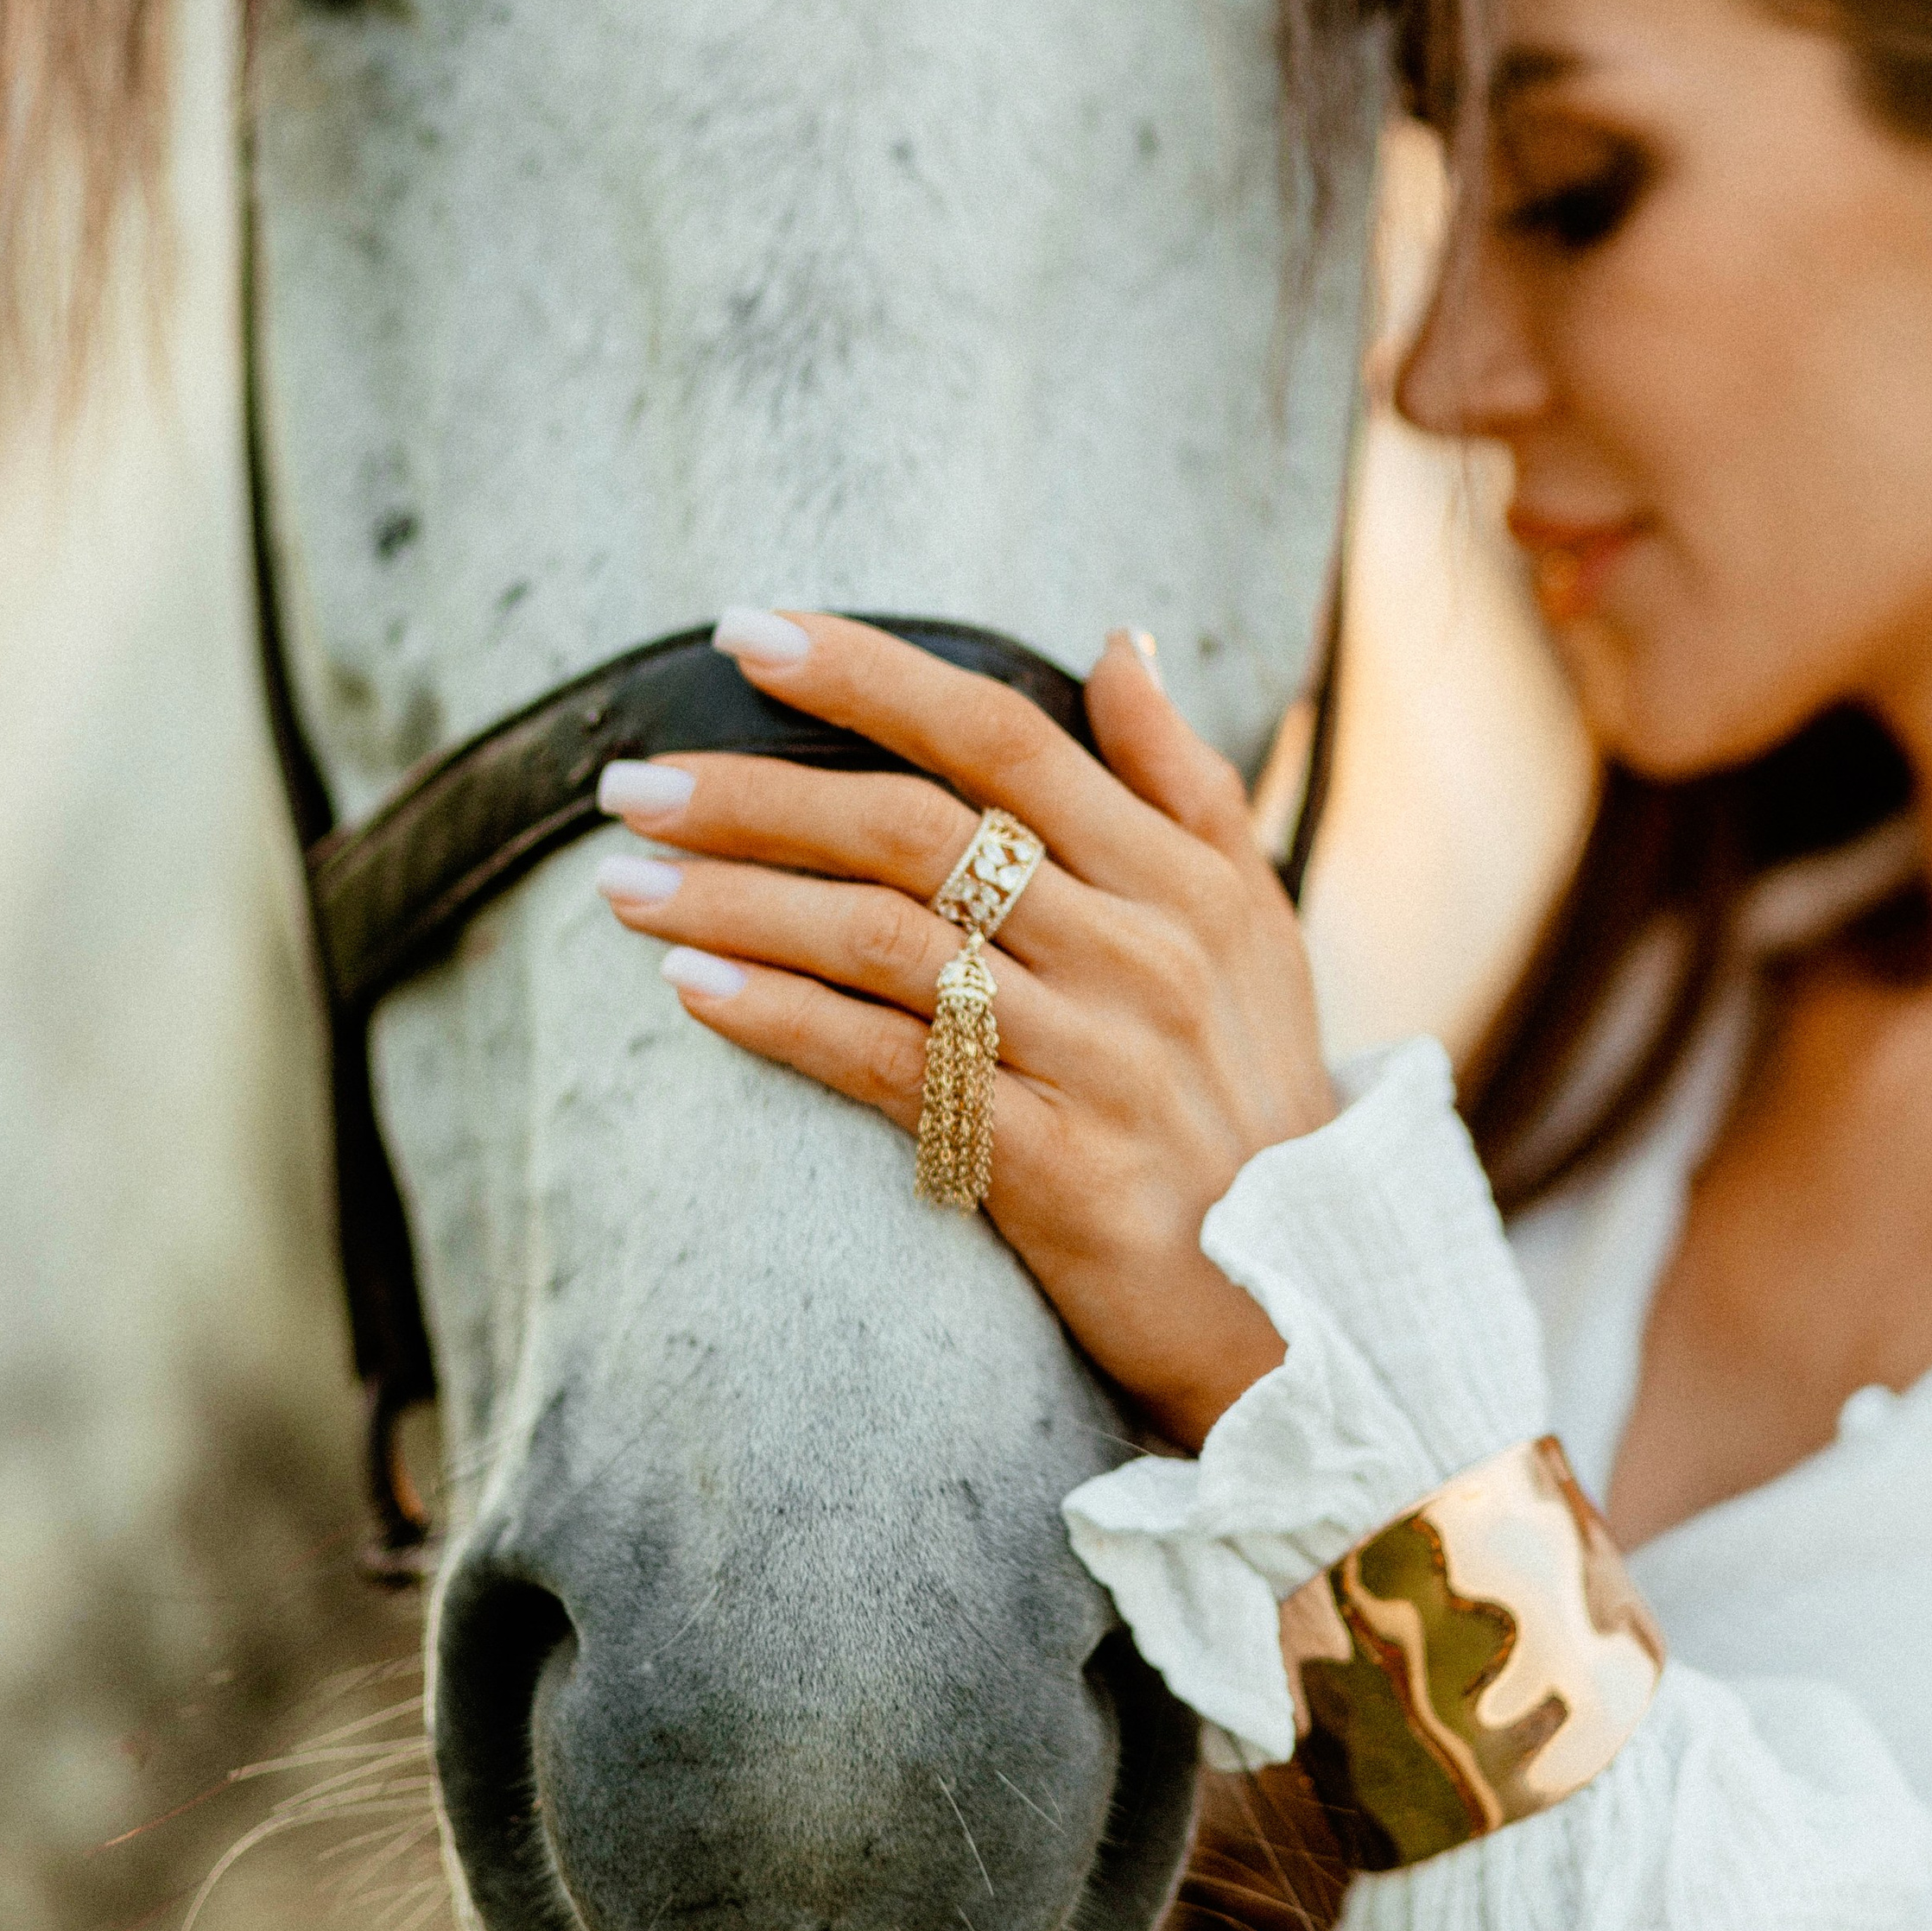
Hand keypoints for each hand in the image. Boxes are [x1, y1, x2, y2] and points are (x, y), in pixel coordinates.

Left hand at [593, 613, 1340, 1449]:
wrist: (1311, 1300)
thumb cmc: (1258, 1091)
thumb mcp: (1255, 920)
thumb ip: (1183, 775)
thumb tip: (1119, 641)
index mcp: (1178, 873)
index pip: (1002, 734)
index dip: (869, 674)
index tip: (747, 631)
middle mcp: (1138, 948)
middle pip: (914, 830)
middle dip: (754, 792)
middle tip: (628, 780)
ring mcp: (1096, 1056)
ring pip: (882, 940)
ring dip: (734, 902)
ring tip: (620, 881)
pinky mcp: (1055, 1166)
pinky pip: (888, 1067)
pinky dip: (780, 1019)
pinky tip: (692, 990)